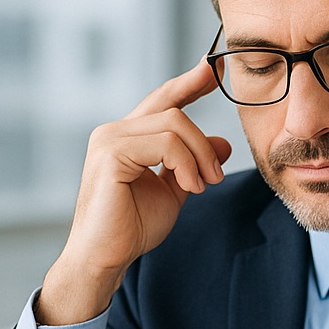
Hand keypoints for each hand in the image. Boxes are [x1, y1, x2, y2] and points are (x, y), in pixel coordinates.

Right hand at [37, 60, 231, 324]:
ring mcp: (110, 140)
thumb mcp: (174, 190)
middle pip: (173, 110)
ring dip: (199, 156)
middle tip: (217, 175)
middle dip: (203, 141)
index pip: (162, 100)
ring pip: (173, 124)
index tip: (215, 69)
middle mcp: (114, 131)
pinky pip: (164, 143)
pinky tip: (190, 187)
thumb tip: (221, 143)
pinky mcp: (112, 154)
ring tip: (203, 185)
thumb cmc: (132, 229)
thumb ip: (193, 164)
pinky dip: (186, 164)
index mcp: (126, 137)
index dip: (190, 83)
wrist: (106, 258)